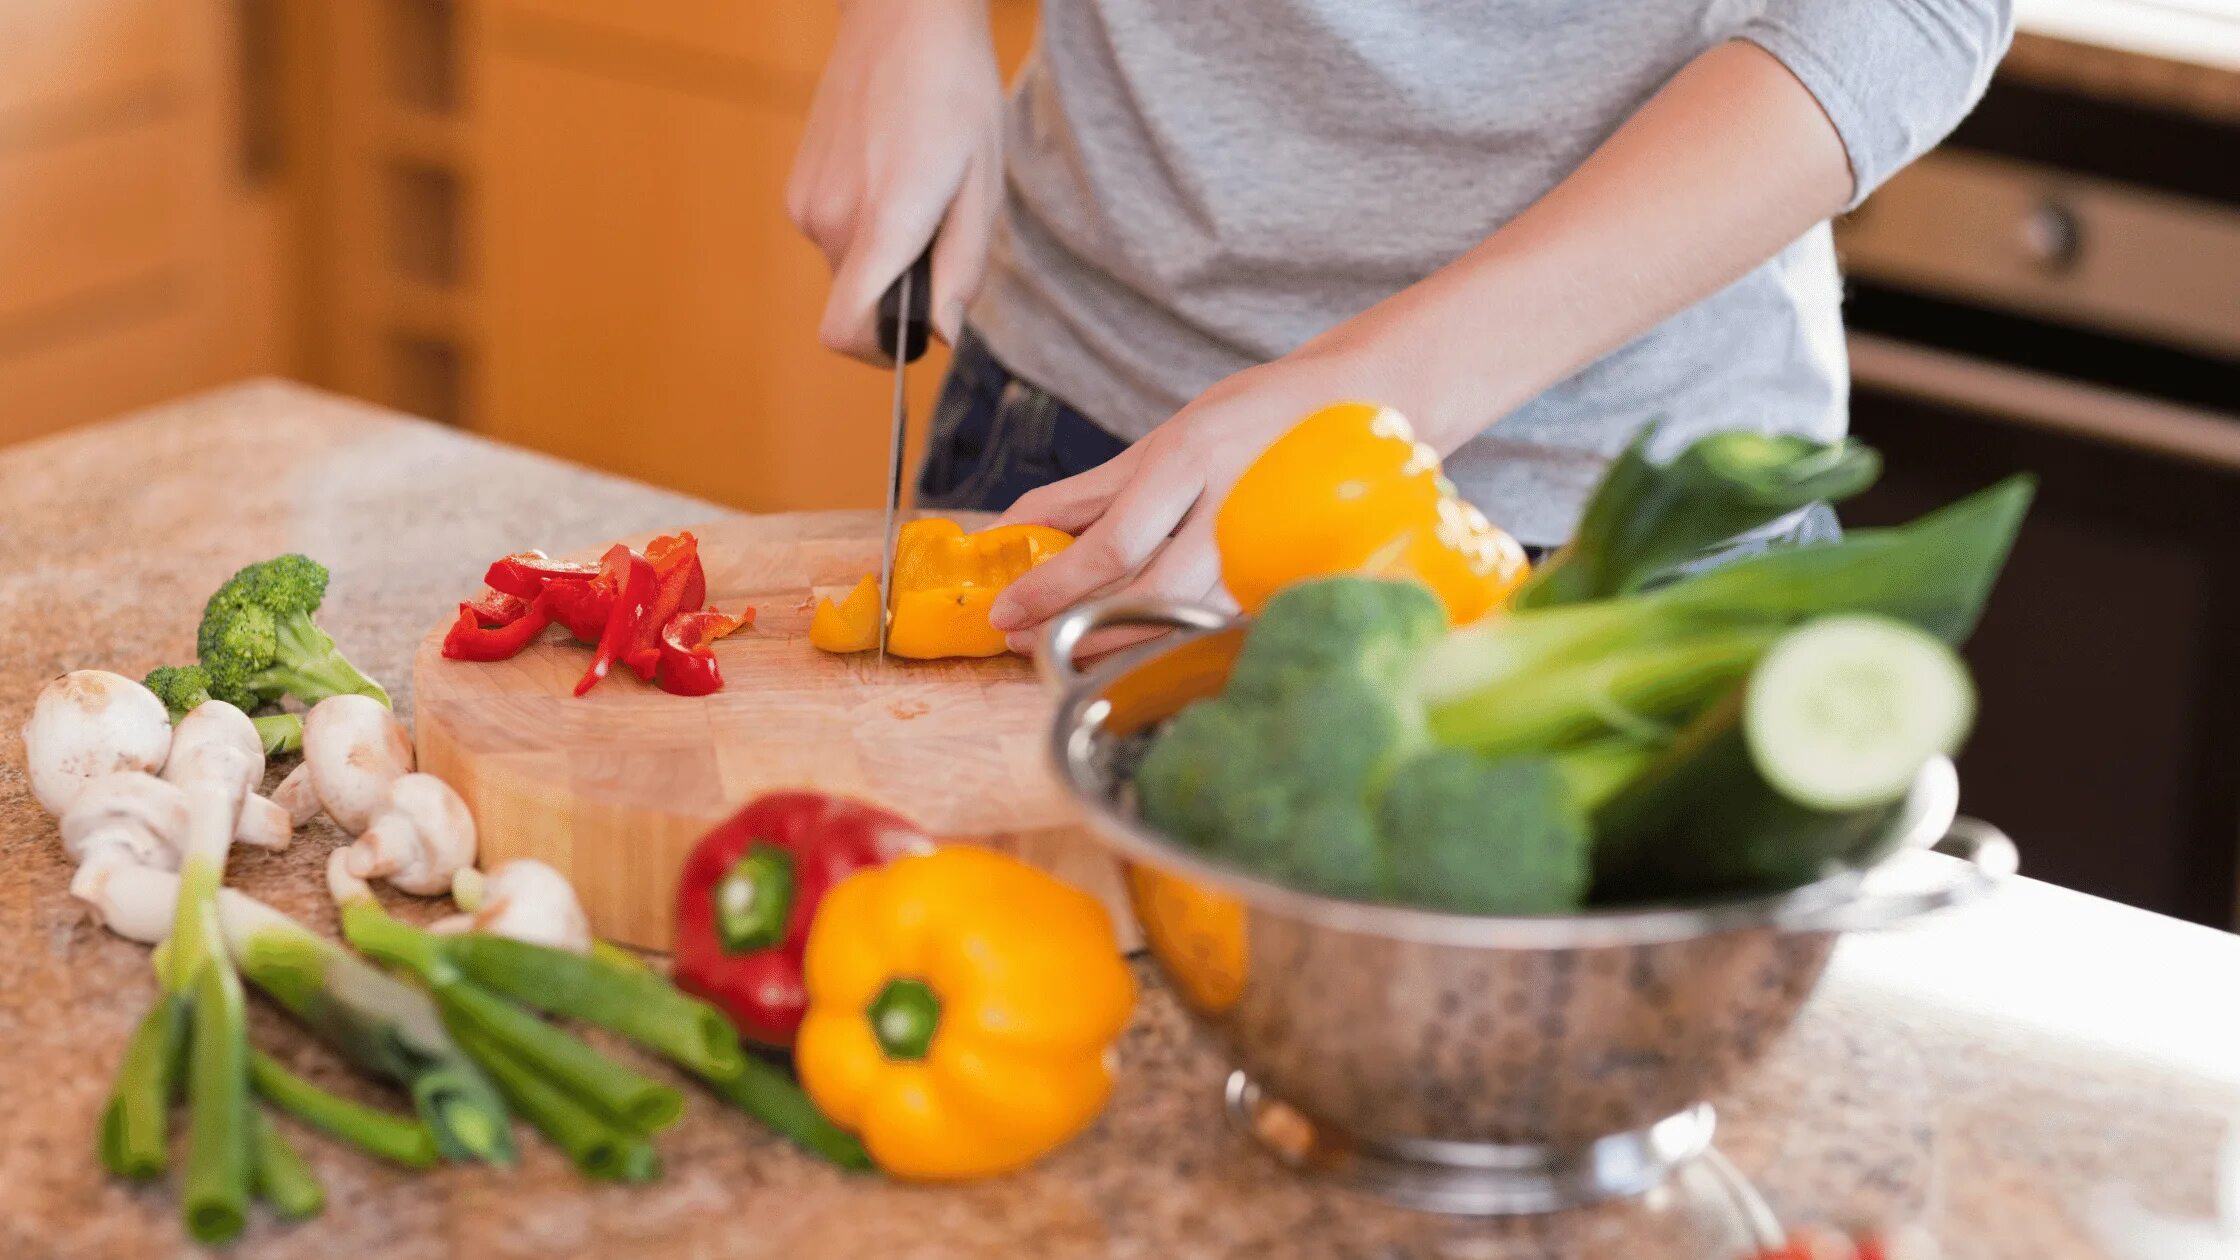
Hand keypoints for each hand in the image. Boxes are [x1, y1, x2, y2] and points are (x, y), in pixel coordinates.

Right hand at [786, 0, 1002, 360]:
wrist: (903, 17)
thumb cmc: (955, 93)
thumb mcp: (982, 186)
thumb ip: (961, 271)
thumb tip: (942, 335)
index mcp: (882, 224)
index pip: (845, 330)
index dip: (877, 353)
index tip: (910, 338)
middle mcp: (830, 220)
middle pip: (858, 301)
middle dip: (899, 289)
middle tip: (939, 228)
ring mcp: (805, 203)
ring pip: (847, 267)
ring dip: (884, 253)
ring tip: (918, 189)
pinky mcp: (797, 187)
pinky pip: (834, 234)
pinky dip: (864, 225)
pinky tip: (890, 171)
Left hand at [987, 343, 1393, 653]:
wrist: (1359, 404)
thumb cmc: (1251, 418)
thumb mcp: (1162, 439)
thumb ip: (1088, 490)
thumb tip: (1012, 527)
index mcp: (1192, 455)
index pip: (1113, 542)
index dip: (1053, 585)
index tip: (1007, 611)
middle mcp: (1230, 503)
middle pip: (1148, 591)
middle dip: (1077, 623)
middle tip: (1025, 640)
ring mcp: (1266, 546)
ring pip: (1184, 616)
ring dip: (1118, 642)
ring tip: (1067, 647)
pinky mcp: (1289, 575)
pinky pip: (1217, 621)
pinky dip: (1167, 638)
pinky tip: (1131, 644)